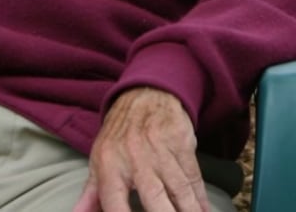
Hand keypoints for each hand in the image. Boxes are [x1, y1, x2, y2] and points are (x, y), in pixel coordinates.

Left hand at [71, 86, 207, 211]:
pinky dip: (200, 197)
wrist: (146, 94)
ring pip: (179, 189)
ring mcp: (161, 150)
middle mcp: (135, 158)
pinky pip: (193, 176)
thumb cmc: (120, 134)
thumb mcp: (99, 160)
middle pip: (154, 198)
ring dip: (189, 210)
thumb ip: (91, 194)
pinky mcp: (181, 143)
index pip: (114, 202)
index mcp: (110, 165)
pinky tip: (204, 210)